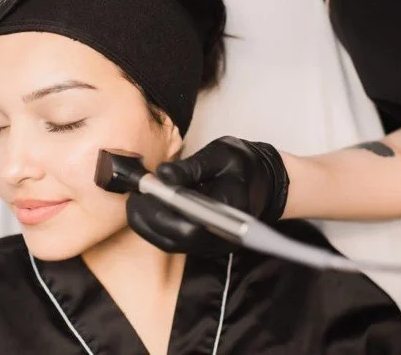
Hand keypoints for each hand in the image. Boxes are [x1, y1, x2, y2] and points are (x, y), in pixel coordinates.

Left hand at [127, 137, 289, 255]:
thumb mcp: (221, 155)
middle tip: (135, 192)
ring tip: (138, 196)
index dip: (162, 209)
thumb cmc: (244, 166)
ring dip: (146, 222)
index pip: (190, 224)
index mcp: (229, 212)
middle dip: (147, 216)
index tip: (146, 189)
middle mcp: (220, 237)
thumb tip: (162, 175)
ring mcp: (210, 245)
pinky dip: (154, 225)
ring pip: (168, 243)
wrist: (265, 183)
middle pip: (173, 238)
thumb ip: (191, 167)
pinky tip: (147, 205)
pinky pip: (171, 240)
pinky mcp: (201, 244)